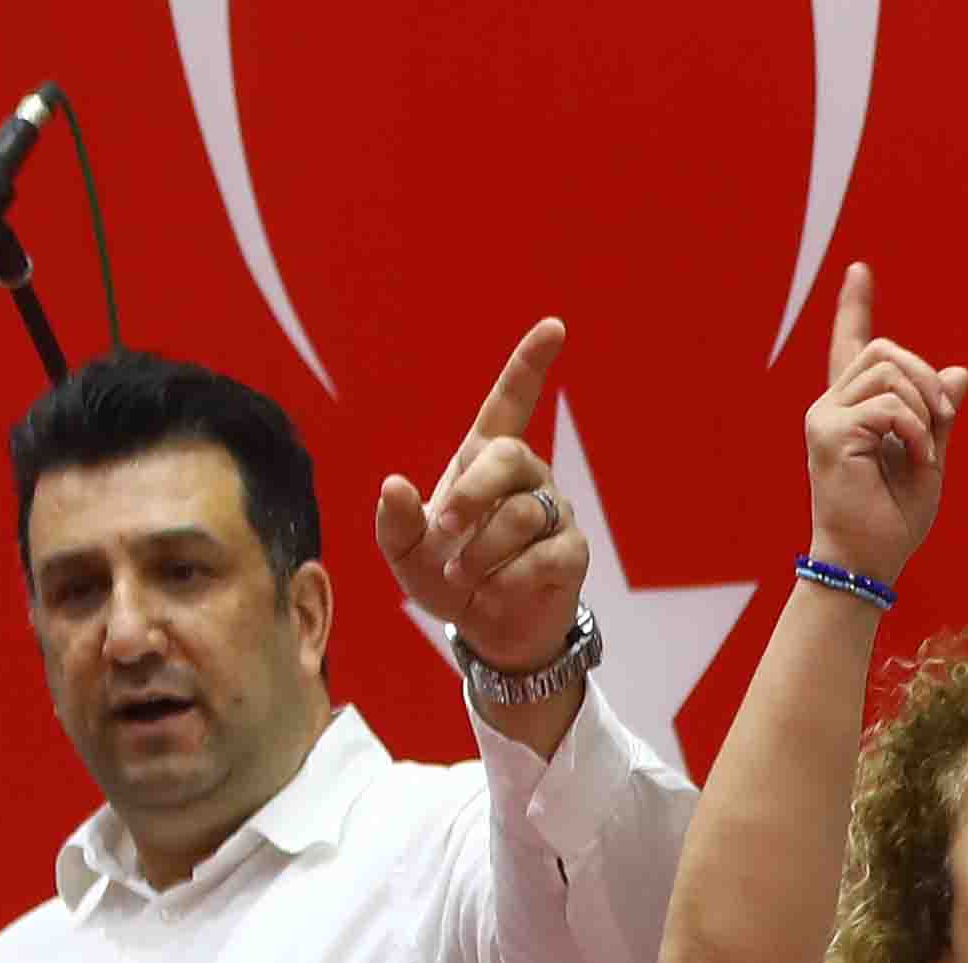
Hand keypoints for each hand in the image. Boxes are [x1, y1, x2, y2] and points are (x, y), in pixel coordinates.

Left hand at [374, 318, 588, 671]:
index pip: (512, 402)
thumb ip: (394, 522)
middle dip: (471, 495)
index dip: (530, 364)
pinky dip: (509, 580)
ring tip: (464, 577)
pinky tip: (494, 592)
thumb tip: (396, 484)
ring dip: (482, 551)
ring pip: (522, 514)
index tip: (554, 326)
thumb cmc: (448, 579)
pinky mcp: (572, 553)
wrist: (491, 631)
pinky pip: (545, 556)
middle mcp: (525, 477)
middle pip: (508, 456)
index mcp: (483, 461)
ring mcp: (554, 513)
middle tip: (443, 535)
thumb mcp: (405, 554)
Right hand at [797, 263, 964, 586]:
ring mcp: (825, 417)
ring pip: (888, 371)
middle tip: (945, 417)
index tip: (860, 271)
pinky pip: (888, 406)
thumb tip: (960, 373)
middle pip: (884, 350)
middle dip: (925, 376)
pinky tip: (918, 460)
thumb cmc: (894, 521)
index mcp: (852, 410)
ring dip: (923, 407)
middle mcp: (831, 405)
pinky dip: (916, 431)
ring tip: (928, 450)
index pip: (851, 346)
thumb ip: (940, 416)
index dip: (854, 307)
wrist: (870, 563)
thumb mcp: (929, 460)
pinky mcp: (829, 433)